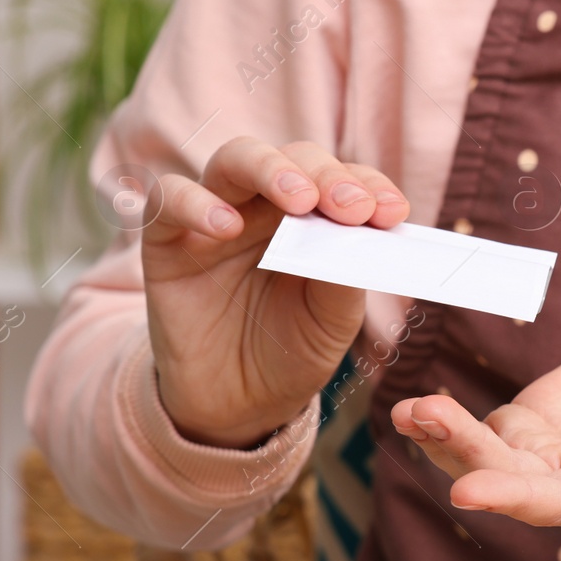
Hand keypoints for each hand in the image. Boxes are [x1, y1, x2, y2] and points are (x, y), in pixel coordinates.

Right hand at [143, 137, 409, 447]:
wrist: (240, 403)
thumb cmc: (293, 350)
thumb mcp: (332, 320)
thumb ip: (342, 275)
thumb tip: (355, 232)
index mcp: (314, 219)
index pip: (342, 180)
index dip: (368, 185)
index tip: (393, 213)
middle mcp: (265, 208)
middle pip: (292, 158)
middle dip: (326, 174)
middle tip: (350, 207)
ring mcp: (216, 218)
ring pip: (234, 159)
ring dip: (269, 168)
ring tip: (298, 200)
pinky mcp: (167, 241)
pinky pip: (169, 197)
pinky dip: (195, 202)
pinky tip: (226, 227)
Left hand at [391, 335, 560, 524]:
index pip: (551, 502)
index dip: (509, 496)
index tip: (467, 489)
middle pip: (506, 475)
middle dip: (463, 450)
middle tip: (424, 416)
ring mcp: (546, 452)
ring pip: (485, 454)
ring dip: (444, 437)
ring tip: (410, 412)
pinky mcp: (533, 420)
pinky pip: (483, 427)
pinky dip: (448, 422)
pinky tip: (418, 409)